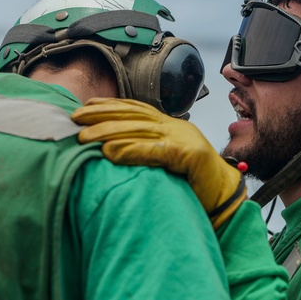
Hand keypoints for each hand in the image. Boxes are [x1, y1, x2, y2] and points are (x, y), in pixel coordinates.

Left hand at [73, 98, 246, 228]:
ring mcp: (182, 139)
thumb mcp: (166, 160)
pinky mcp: (188, 155)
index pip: (135, 109)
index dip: (109, 105)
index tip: (84, 107)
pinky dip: (132, 150)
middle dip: (101, 116)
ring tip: (85, 138)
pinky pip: (155, 151)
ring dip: (109, 132)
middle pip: (132, 116)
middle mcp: (174, 127)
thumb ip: (147, 150)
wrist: (225, 194)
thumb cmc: (193, 181)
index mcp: (169, 125)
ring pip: (139, 130)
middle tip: (75, 121)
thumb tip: (114, 149)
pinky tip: (111, 152)